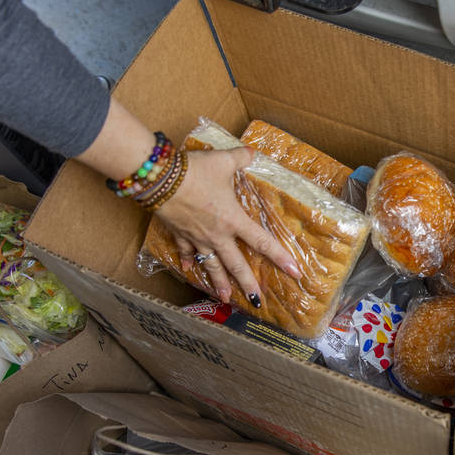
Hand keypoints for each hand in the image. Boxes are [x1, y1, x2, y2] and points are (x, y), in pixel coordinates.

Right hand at [154, 147, 301, 303]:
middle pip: (236, 264)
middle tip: (258, 302)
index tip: (294, 273)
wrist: (160, 178)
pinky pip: (186, 251)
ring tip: (227, 298)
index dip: (280, 257)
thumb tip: (252, 152)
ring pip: (212, 265)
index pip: (262, 242)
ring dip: (219, 283)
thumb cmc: (195, 171)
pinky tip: (189, 270)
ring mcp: (197, 237)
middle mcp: (217, 234)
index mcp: (233, 219)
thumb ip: (241, 158)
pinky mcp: (180, 234)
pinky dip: (188, 260)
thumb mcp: (223, 161)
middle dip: (248, 284)